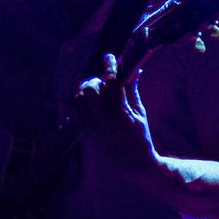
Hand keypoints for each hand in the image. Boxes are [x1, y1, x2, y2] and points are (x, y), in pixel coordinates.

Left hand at [80, 53, 159, 173]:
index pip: (111, 84)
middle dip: (96, 80)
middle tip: (105, 82)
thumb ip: (132, 90)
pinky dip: (84, 101)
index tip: (110, 57)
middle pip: (89, 88)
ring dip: (88, 89)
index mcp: (120, 114)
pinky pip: (77, 109)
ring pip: (79, 97)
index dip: (110, 67)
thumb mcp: (140, 112)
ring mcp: (92, 127)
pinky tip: (94, 102)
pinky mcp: (86, 132)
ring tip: (100, 92)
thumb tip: (134, 69)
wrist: (132, 162)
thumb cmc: (141, 136)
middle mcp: (103, 120)